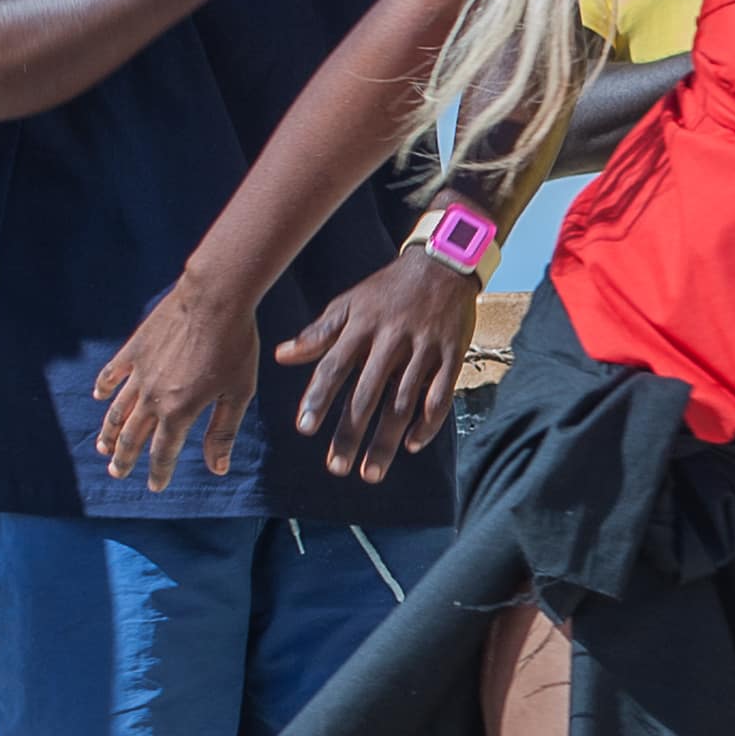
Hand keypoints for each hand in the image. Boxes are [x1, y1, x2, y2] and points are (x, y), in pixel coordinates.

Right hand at [91, 271, 278, 487]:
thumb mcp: (238, 394)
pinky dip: (105, 387)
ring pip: (118, 410)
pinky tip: (100, 397)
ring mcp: (140, 372)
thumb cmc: (235, 346)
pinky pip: (113, 373)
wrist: (215, 298)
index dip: (158, 472)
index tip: (155, 486)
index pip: (163, 453)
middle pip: (133, 436)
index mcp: (179, 412)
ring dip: (109, 432)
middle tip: (116, 472)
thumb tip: (217, 469)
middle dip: (124, 458)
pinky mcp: (134, 348)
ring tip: (102, 447)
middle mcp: (152, 397)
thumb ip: (223, 432)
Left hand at [277, 251, 476, 482]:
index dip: (319, 399)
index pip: (333, 367)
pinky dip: (428, 423)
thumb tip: (282, 355)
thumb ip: (318, 333)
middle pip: (367, 394)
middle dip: (351, 434)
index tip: (305, 430)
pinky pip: (440, 395)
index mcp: (361, 326)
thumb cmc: (388, 289)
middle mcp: (390, 339)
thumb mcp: (349, 303)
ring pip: (403, 402)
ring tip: (371, 473)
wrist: (442, 263)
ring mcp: (423, 348)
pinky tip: (413, 445)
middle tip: (337, 468)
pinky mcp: (452, 354)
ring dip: (386, 440)